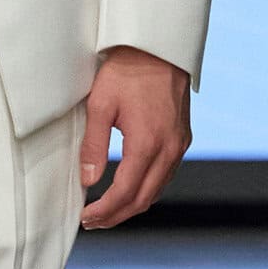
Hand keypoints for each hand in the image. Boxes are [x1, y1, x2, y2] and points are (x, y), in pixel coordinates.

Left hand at [77, 46, 190, 228]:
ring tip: (107, 210)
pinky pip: (166, 175)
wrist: (159, 46)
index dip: (104, 211)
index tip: (85, 218)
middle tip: (92, 222)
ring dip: (132, 205)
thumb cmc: (126, 71)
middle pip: (144, 199)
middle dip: (117, 215)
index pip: (125, 193)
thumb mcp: (100, 104)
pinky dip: (146, 189)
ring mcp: (180, 144)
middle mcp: (170, 149)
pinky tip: (129, 188)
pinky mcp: (183, 138)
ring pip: (157, 190)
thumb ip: (93, 145)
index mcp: (148, 143)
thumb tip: (88, 181)